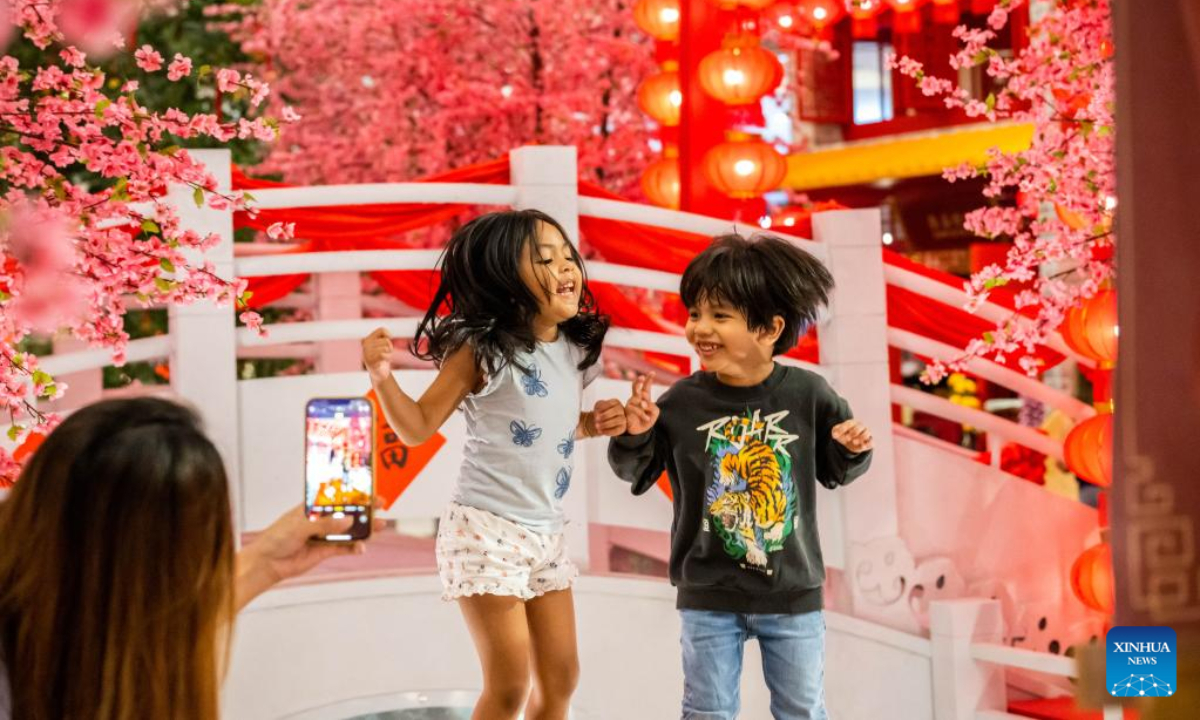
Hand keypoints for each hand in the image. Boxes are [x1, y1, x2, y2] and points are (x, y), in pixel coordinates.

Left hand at [235, 500, 384, 608]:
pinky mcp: (325, 551)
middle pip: (347, 512)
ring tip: (379, 527)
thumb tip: (349, 520)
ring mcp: (325, 535)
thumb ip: (325, 523)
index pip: (337, 497)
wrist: (267, 563)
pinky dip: (354, 548)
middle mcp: (321, 519)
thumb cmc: (277, 538)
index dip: (353, 493)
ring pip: (349, 530)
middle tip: (381, 506)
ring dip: (364, 529)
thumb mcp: (300, 526)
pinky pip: (344, 548)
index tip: (369, 491)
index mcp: (314, 507)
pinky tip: (361, 548)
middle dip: (364, 509)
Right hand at [361, 328, 394, 382]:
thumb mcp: (384, 344)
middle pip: (386, 341)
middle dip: (390, 348)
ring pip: (385, 348)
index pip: (382, 330)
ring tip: (384, 359)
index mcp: (367, 339)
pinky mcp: (370, 361)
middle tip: (385, 354)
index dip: (388, 335)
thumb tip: (388, 336)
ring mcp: (366, 353)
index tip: (387, 343)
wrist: (379, 374)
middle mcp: (365, 345)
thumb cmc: (382, 357)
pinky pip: (383, 355)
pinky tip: (382, 362)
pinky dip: (387, 359)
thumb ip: (384, 336)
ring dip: (389, 355)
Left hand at [590, 398, 626, 436]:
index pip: (610, 403)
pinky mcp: (622, 428)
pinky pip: (616, 430)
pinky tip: (600, 431)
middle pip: (615, 411)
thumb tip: (598, 414)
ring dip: (605, 424)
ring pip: (617, 421)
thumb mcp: (597, 407)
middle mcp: (621, 410)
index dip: (603, 408)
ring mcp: (623, 419)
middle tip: (596, 419)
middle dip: (605, 415)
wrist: (600, 422)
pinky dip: (607, 431)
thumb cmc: (600, 412)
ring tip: (597, 426)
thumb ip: (598, 407)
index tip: (595, 412)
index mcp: (616, 402)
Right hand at [624, 373, 659, 434]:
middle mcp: (636, 398)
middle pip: (636, 387)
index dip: (649, 379)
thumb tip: (642, 403)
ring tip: (644, 405)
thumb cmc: (647, 420)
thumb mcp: (655, 412)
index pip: (646, 387)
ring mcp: (631, 403)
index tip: (653, 373)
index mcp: (644, 397)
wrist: (639, 431)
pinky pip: (636, 409)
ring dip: (642, 402)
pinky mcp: (628, 410)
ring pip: (635, 397)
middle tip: (641, 378)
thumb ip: (652, 406)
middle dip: (639, 382)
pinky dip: (643, 414)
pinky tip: (648, 418)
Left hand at [832, 420, 872, 453]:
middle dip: (853, 432)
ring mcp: (866, 434)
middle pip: (860, 426)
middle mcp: (860, 426)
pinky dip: (868, 444)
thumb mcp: (836, 432)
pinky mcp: (869, 442)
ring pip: (867, 433)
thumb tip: (835, 435)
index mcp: (852, 423)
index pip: (849, 424)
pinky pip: (871, 442)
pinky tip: (862, 446)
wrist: (848, 441)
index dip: (843, 429)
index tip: (836, 436)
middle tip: (847, 438)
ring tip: (854, 442)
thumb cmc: (842, 434)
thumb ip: (835, 432)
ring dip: (861, 437)